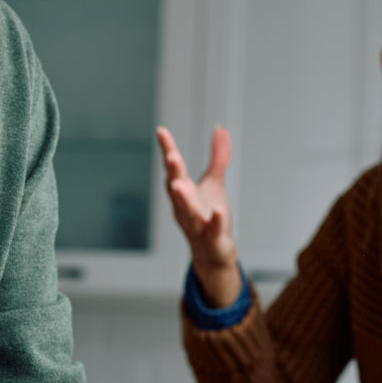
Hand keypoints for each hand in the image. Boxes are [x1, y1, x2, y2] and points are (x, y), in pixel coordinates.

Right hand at [157, 124, 238, 304]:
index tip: (161, 131)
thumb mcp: (214, 183)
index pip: (174, 168)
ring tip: (179, 185)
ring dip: (183, 198)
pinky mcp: (212, 239)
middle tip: (171, 155)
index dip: (167, 149)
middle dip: (173, 172)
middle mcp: (185, 207)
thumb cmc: (208, 216)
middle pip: (176, 187)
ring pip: (188, 210)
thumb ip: (217, 157)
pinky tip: (217, 211)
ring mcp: (196, 223)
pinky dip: (214, 221)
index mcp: (183, 191)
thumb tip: (220, 128)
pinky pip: (211, 230)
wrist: (212, 254)